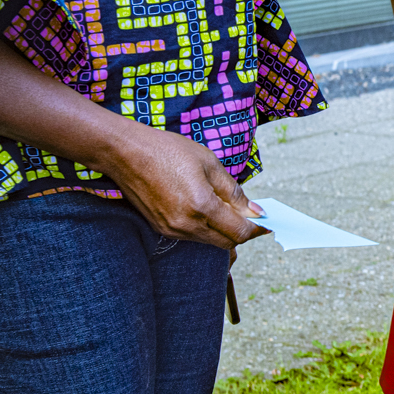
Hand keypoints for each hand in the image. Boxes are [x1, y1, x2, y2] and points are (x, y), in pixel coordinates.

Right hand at [99, 123, 263, 250]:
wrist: (126, 153)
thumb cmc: (168, 151)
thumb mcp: (209, 163)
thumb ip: (233, 190)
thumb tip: (254, 209)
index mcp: (201, 206)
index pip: (239, 231)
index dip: (257, 228)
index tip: (268, 222)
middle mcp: (186, 224)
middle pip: (226, 242)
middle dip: (243, 232)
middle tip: (252, 217)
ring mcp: (172, 230)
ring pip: (209, 241)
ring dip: (224, 231)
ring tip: (230, 210)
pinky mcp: (161, 229)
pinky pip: (192, 236)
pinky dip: (206, 229)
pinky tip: (208, 211)